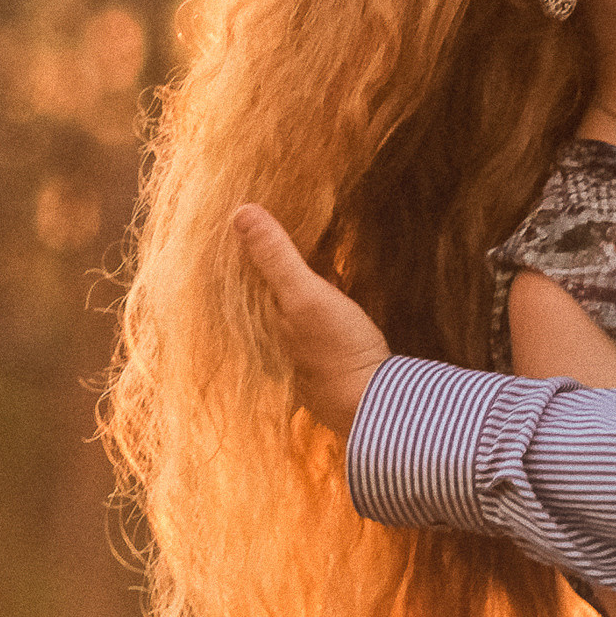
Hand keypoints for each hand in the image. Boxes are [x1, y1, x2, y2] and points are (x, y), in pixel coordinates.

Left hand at [231, 204, 389, 437]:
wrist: (374, 405)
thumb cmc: (336, 350)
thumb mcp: (305, 295)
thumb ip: (276, 257)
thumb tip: (240, 212)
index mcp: (265, 321)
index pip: (246, 278)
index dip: (246, 250)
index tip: (245, 217)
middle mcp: (278, 338)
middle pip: (269, 293)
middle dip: (270, 265)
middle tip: (274, 226)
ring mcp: (306, 351)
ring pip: (293, 308)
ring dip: (296, 283)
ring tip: (303, 250)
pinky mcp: (334, 358)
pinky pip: (319, 320)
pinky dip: (321, 299)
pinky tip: (332, 289)